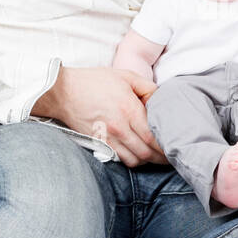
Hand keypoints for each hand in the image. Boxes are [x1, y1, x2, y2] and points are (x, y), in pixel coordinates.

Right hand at [32, 66, 164, 166]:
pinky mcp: (97, 143)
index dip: (166, 146)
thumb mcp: (125, 76)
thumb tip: (162, 98)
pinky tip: (137, 155)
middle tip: (171, 157)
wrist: (62, 92)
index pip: (153, 136)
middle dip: (161, 158)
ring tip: (156, 157)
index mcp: (128, 110)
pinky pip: (119, 159)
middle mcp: (119, 127)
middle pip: (146, 152)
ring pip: (134, 160)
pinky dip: (131, 160)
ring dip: (147, 161)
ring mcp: (107, 138)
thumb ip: (147, 87)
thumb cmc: (94, 81)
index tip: (175, 146)